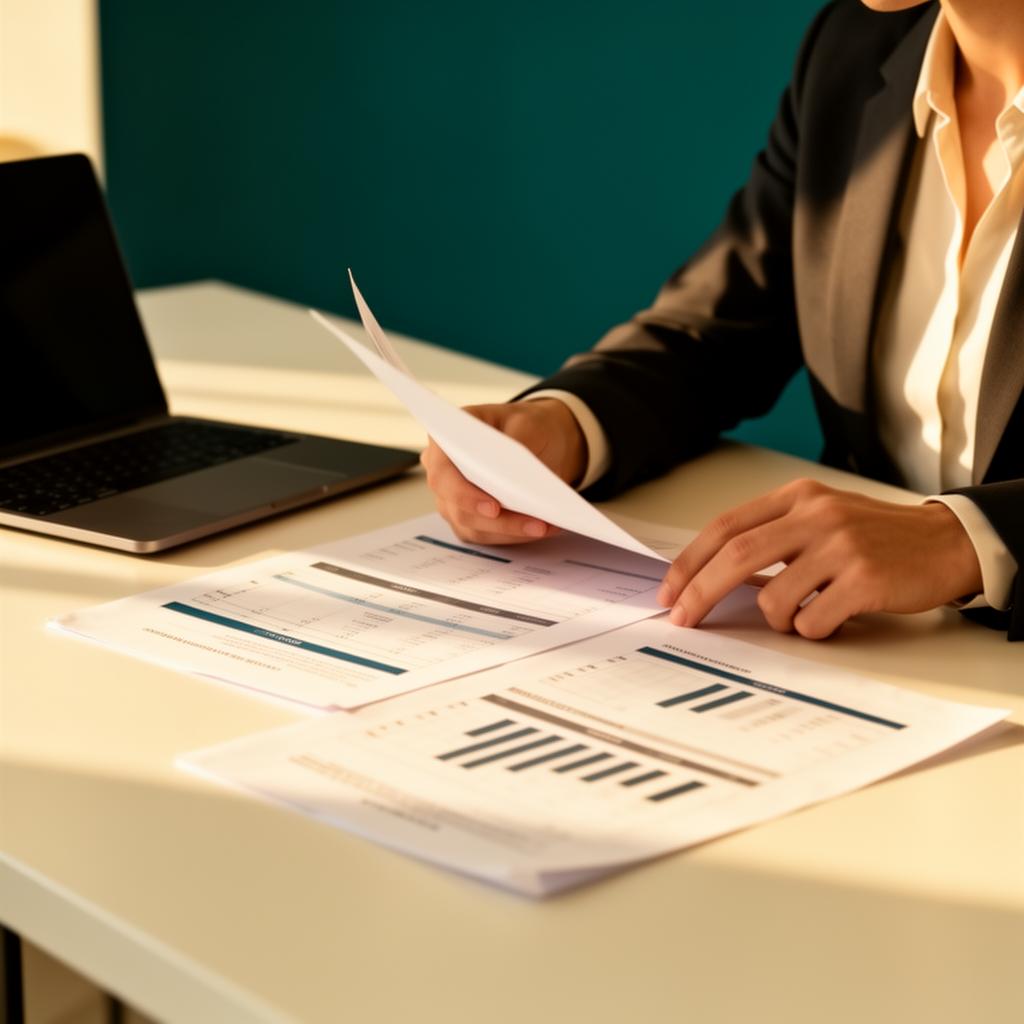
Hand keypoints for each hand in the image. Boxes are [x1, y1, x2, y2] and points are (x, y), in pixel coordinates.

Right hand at [420, 399, 586, 544]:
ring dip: (511, 530)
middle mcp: (443, 472)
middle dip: (497, 520)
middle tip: (534, 523)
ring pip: (473, 526)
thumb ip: (517, 445)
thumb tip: (511, 475)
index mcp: (446, 440)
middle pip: (456, 507)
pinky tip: (542, 528)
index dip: (463, 494)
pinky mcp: (469, 520)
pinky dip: (514, 535)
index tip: (494, 507)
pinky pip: (486, 536)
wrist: (541, 441)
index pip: (442, 473)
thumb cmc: (528, 426)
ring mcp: (452, 499)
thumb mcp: (528, 424)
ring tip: (545, 525)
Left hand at [657, 478, 983, 638]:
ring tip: (802, 614)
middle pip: (736, 557)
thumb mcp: (820, 516)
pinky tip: (832, 618)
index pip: (726, 527)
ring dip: (776, 619)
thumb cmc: (876, 537)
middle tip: (683, 619)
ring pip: (774, 597)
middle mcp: (816, 515)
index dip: (690, 561)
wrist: (947, 543)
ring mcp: (841, 546)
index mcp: (797, 497)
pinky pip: (812, 621)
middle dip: (700, 592)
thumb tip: (712, 575)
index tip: (669, 591)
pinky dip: (811, 630)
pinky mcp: (865, 580)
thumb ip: (772, 535)